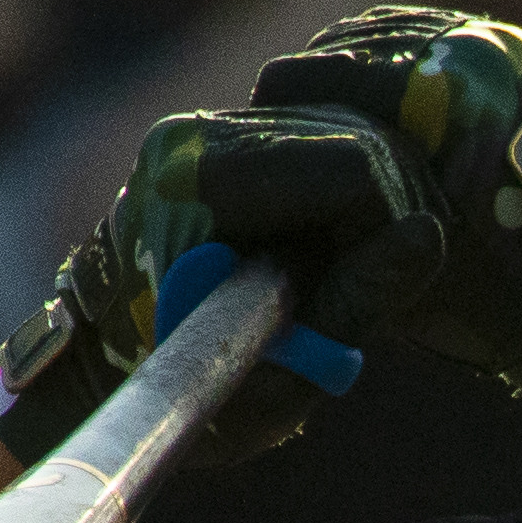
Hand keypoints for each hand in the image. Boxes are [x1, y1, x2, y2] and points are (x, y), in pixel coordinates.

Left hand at [0, 7, 521, 464]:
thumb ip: (356, 300)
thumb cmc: (179, 392)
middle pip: (362, 143)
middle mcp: (197, 134)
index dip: (381, 240)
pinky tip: (312, 257)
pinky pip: (330, 148)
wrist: (93, 376)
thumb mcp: (278, 373)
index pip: (354, 169)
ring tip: (320, 285)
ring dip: (366, 218)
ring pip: (356, 140)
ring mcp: (209, 130)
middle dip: (381, 224)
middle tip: (340, 300)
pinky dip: (346, 207)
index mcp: (196, 179)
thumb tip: (428, 234)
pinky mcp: (227, 139)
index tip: (349, 306)